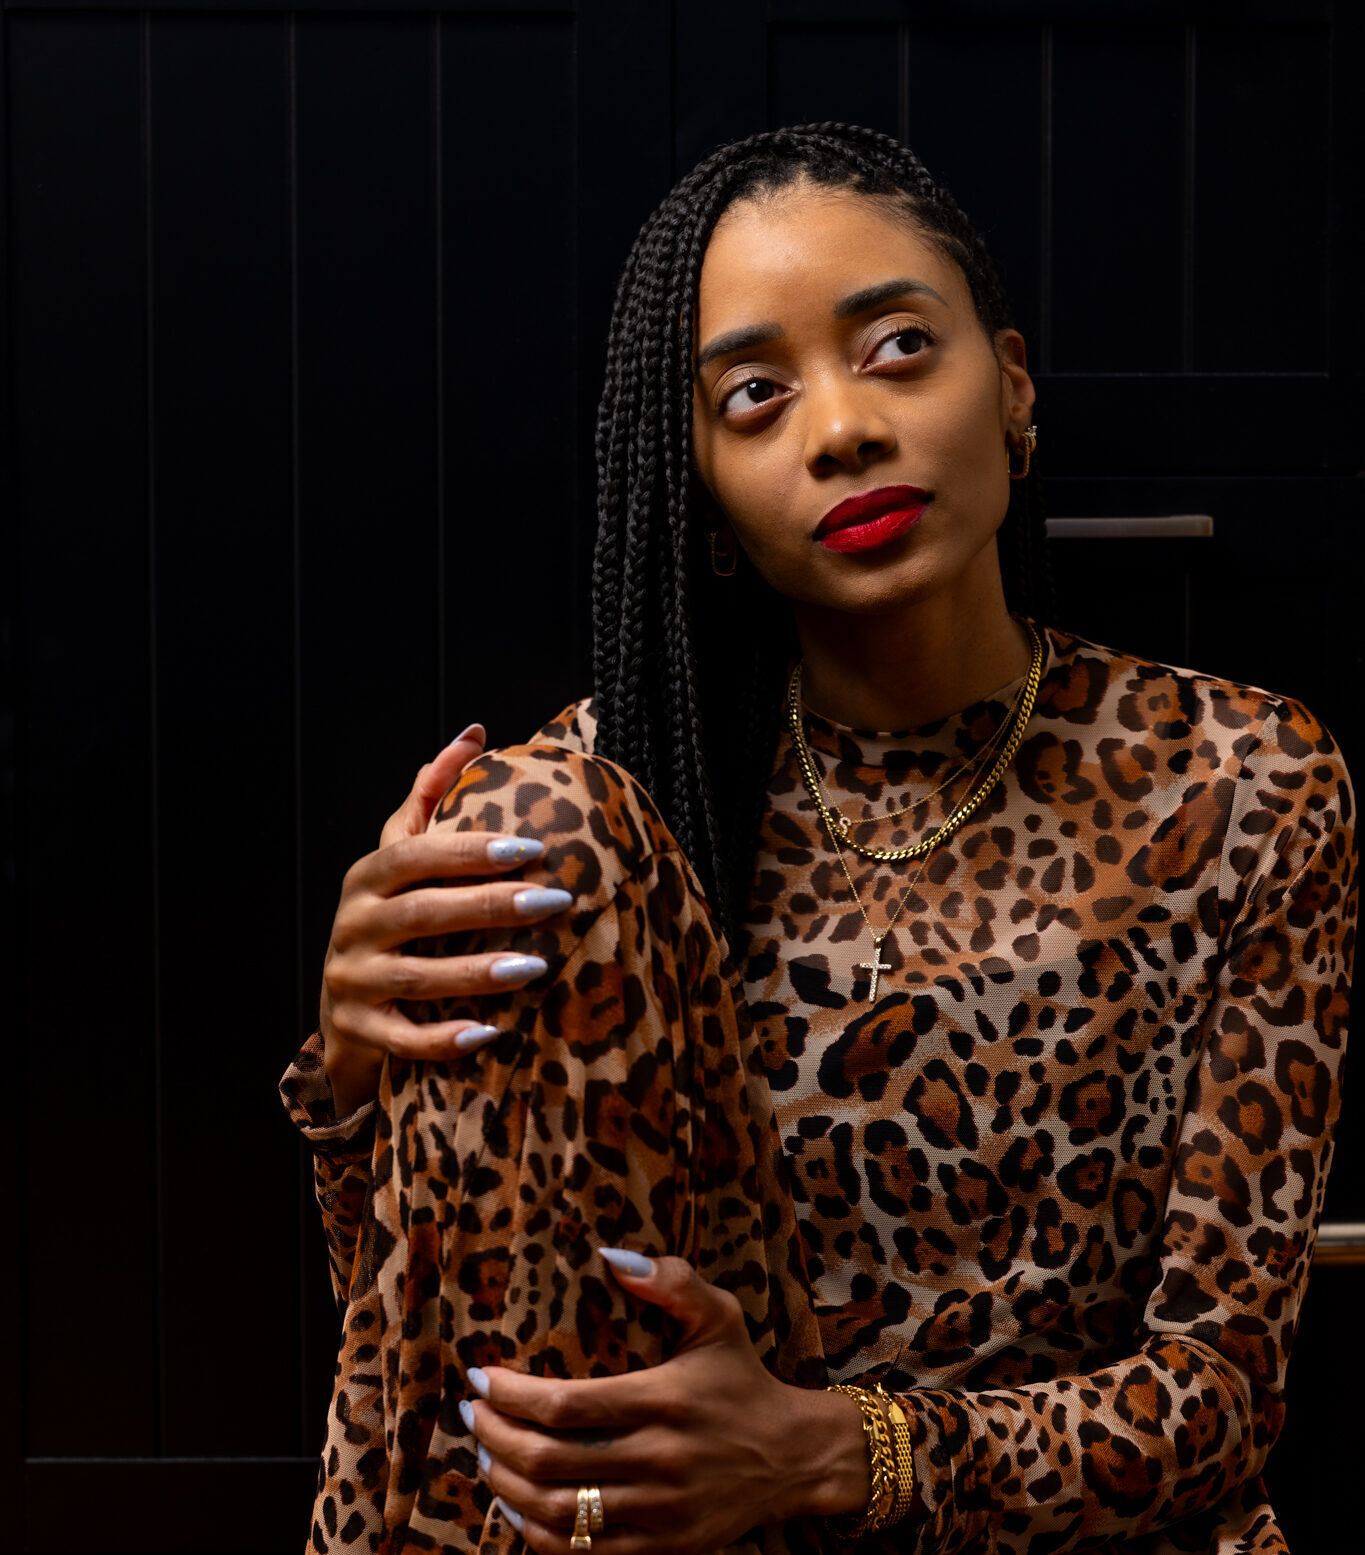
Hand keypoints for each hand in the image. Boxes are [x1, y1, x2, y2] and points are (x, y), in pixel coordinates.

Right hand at [319, 723, 571, 1113]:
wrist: (344, 1011)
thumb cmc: (391, 916)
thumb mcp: (400, 857)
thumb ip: (431, 797)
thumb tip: (473, 733)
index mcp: (368, 878)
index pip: (416, 855)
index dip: (470, 850)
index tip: (531, 848)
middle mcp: (353, 926)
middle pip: (423, 913)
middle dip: (490, 906)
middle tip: (554, 901)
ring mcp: (353, 981)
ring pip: (417, 978)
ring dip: (477, 972)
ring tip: (536, 966)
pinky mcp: (361, 1032)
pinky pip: (403, 1040)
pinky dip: (444, 1039)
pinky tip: (492, 1034)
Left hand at [463, 1254, 869, 1554]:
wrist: (794, 1456)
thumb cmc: (742, 1379)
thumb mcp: (719, 1317)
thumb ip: (672, 1281)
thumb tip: (610, 1256)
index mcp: (663, 1400)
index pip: (565, 1405)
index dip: (511, 1394)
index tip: (480, 1375)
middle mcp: (659, 1459)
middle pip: (550, 1460)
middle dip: (495, 1436)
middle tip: (472, 1412)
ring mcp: (660, 1511)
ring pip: (558, 1511)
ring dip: (506, 1484)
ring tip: (486, 1454)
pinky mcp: (665, 1548)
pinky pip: (584, 1553)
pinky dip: (539, 1533)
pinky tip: (517, 1506)